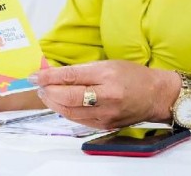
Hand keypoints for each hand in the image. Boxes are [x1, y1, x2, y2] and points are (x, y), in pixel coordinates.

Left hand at [32, 60, 177, 129]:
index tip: (35, 76)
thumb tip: (54, 74)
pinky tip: (60, 104)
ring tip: (46, 94)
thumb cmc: (132, 76)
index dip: (49, 77)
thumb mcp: (107, 65)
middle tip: (39, 85)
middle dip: (48, 92)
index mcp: (107, 77)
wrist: (155, 96)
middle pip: (68, 98)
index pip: (71, 77)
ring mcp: (105, 114)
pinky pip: (78, 120)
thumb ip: (80, 71)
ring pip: (70, 112)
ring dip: (53, 103)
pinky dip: (65, 111)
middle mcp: (106, 97)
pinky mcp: (105, 125)